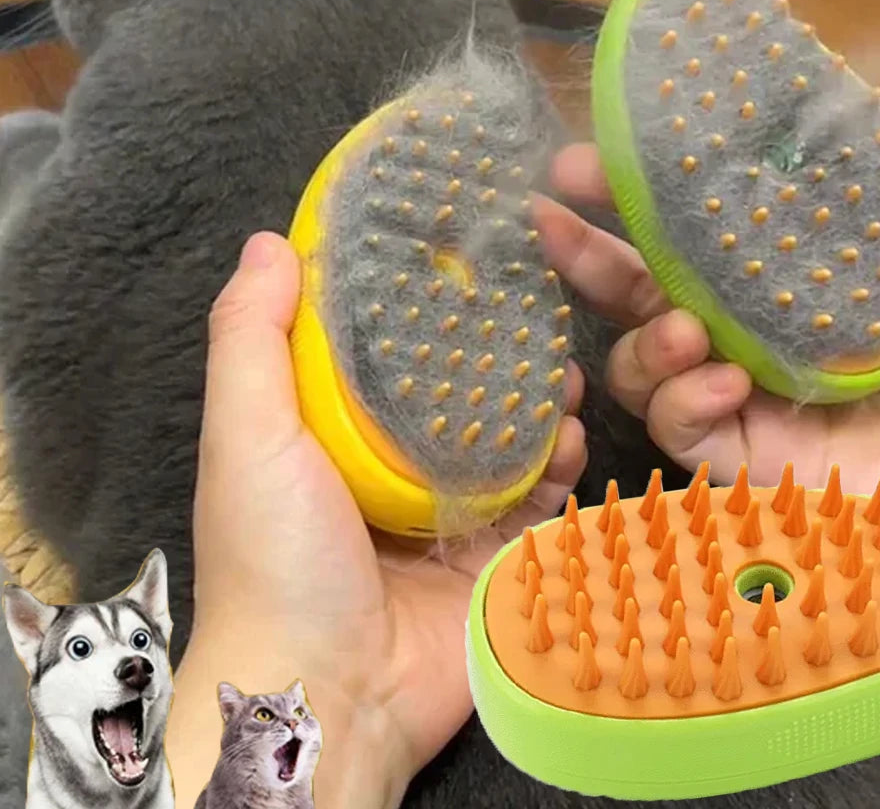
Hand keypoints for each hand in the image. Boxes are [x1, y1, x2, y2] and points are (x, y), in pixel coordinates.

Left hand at [164, 232, 586, 808]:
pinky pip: (539, 500)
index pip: (382, 350)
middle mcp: (392, 467)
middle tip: (537, 319)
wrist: (329, 696)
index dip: (420, 304)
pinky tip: (573, 442)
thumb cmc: (277, 556)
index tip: (464, 257)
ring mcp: (449, 513)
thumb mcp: (247, 435)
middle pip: (457, 391)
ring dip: (541, 405)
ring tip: (565, 376)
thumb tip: (269, 241)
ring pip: (508, 440)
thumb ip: (251, 338)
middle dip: (499, 355)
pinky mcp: (494, 557)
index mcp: (332, 434)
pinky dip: (560, 468)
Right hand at [537, 108, 879, 661]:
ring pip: (642, 360)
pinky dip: (684, 397)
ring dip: (642, 333)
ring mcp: (742, 400)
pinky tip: (724, 380)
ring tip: (684, 324)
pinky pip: (678, 426)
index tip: (614, 138)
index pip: (706, 227)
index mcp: (795, 281)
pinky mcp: (742, 461)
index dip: (654, 184)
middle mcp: (752, 335)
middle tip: (551, 210)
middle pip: (645, 287)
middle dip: (590, 249)